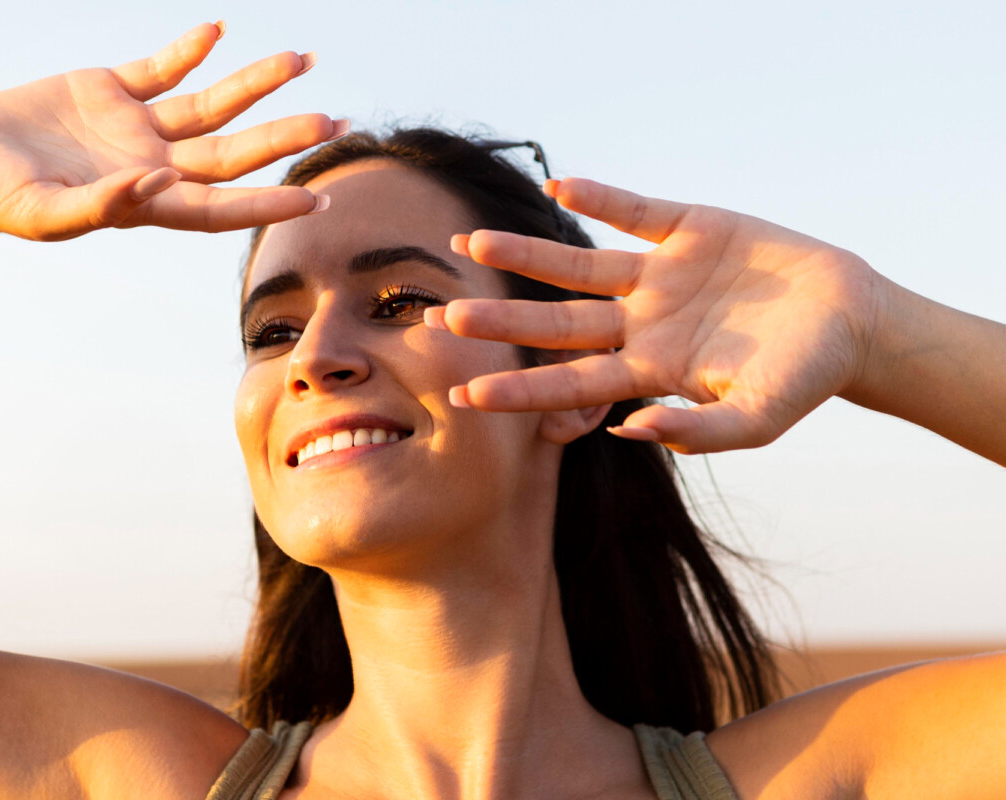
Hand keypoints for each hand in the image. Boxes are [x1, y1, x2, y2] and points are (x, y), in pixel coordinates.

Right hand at [0, 23, 341, 240]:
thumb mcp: (42, 211)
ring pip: (211, 104)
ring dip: (255, 83)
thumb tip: (158, 185)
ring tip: (302, 60)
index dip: (267, 203)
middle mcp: (152, 165)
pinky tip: (217, 32)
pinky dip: (189, 50)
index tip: (316, 199)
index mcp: (145, 204)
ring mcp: (135, 126)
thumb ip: (100, 205)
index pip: (221, 206)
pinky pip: (162, 67)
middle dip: (283, 136)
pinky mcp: (110, 89)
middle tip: (335, 122)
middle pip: (233, 151)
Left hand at [426, 177, 887, 453]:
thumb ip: (698, 432)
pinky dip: (600, 195)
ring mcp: (659, 274)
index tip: (466, 396)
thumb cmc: (804, 378)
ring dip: (526, 256)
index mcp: (650, 370)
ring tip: (471, 244)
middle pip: (556, 324)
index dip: (520, 391)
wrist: (850, 320)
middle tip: (445, 320)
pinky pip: (633, 210)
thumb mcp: (758, 419)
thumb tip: (629, 431)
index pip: (571, 382)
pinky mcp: (687, 228)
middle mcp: (641, 322)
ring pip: (578, 264)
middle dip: (503, 323)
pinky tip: (558, 184)